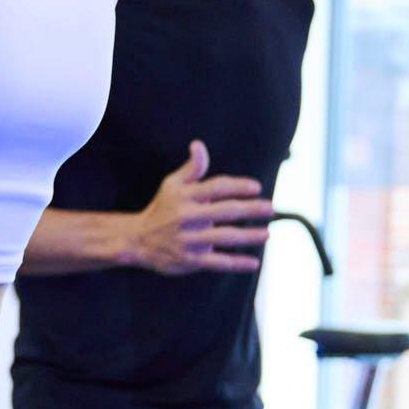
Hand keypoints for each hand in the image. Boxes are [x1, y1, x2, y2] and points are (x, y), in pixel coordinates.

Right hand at [124, 141, 273, 275]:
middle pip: (225, 211)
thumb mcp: (172, 185)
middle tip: (271, 208)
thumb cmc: (161, 208)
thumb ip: (192, 168)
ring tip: (267, 233)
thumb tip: (199, 144)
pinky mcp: (190, 260)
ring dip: (248, 236)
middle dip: (251, 209)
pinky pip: (217, 262)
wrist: (137, 240)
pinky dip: (237, 264)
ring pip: (225, 237)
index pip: (217, 187)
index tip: (256, 187)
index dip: (238, 186)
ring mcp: (189, 240)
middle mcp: (187, 217)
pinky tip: (254, 263)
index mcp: (185, 196)